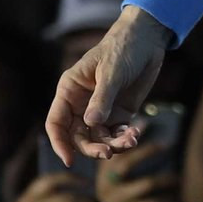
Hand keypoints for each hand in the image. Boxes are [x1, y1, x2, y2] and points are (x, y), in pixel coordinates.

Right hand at [46, 7, 169, 164]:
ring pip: (99, 139)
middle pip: (78, 137)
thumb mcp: (111, 72)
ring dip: (112, 145)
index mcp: (70, 91)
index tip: (69, 161)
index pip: (56, 122)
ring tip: (129, 141)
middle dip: (91, 148)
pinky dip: (125, 139)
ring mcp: (101, 111)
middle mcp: (82, 104)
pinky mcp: (120, 114)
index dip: (59, 143)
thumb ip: (102, 99)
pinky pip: (117, 134)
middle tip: (108, 153)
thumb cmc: (122, 49)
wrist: (146, 40)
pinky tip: (134, 135)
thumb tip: (91, 124)